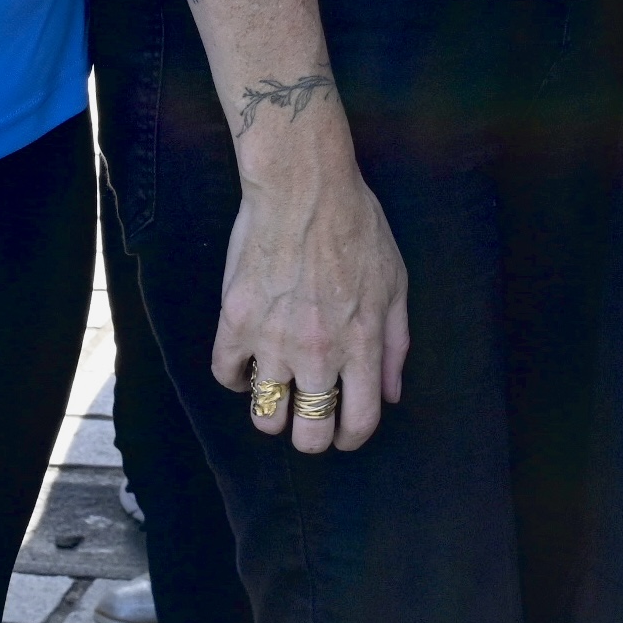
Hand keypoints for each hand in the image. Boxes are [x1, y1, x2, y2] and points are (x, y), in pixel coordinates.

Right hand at [216, 135, 409, 454]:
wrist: (303, 186)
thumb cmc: (357, 226)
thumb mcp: (395, 281)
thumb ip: (395, 344)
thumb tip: (392, 394)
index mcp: (362, 344)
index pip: (358, 422)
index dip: (351, 436)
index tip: (344, 430)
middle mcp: (318, 352)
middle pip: (309, 435)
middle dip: (312, 435)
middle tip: (309, 417)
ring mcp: (274, 340)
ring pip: (265, 416)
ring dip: (272, 411)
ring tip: (278, 389)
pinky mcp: (236, 320)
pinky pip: (226, 375)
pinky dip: (236, 377)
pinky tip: (248, 361)